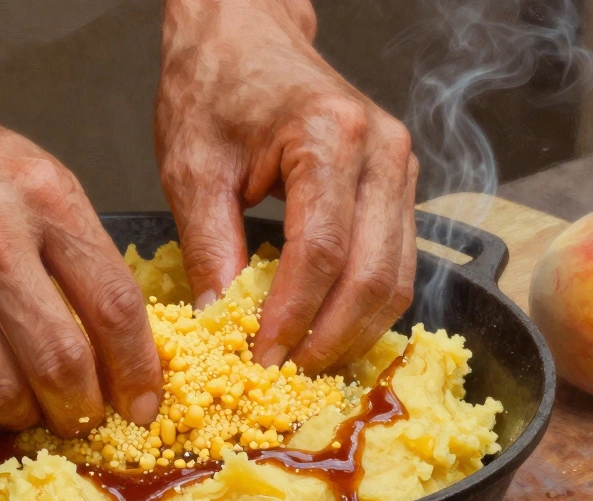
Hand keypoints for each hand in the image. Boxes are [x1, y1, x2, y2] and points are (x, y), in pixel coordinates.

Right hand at [0, 67, 161, 436]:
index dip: (137, 370)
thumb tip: (116, 334)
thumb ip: (73, 245)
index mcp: (42, 196)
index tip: (143, 401)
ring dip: (24, 414)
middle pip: (59, 360)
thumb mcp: (28, 172)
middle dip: (82, 410)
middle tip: (85, 419)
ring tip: (29, 406)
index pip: (114, 304)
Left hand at [156, 0, 417, 373]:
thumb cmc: (215, 88)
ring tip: (306, 360)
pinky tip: (327, 328)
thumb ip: (208, 247)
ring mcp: (400, 165)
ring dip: (356, 329)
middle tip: (287, 374)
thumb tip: (222, 321)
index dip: (292, 315)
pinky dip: (368, 303)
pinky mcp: (399, 183)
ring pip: (399, 275)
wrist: (245, 35)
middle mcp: (381, 149)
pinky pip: (398, 259)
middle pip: (374, 273)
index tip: (260, 357)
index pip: (321, 252)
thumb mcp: (192, 169)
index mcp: (326, 136)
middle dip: (331, 336)